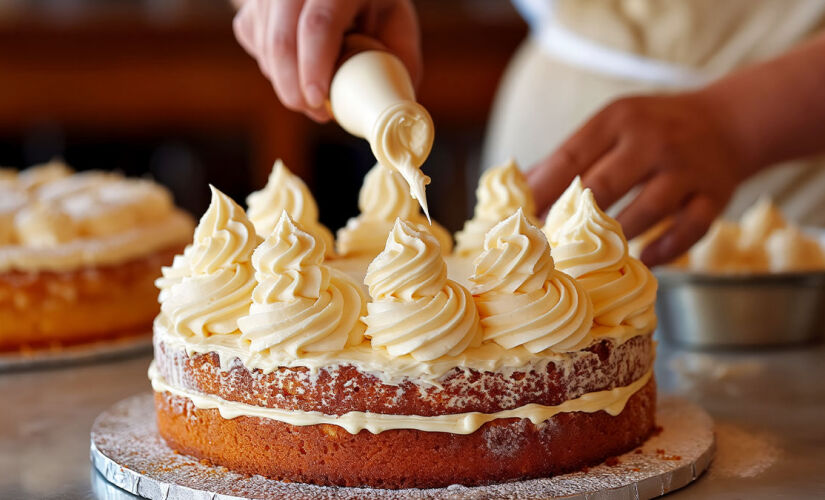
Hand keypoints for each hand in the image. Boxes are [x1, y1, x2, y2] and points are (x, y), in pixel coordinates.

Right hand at [233, 0, 421, 122]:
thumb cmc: (374, 10)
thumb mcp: (396, 28)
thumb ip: (399, 64)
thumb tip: (394, 112)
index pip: (319, 23)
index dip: (314, 66)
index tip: (317, 101)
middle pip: (282, 38)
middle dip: (292, 87)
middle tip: (315, 112)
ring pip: (265, 44)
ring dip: (286, 81)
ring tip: (315, 91)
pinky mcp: (253, 3)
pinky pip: (253, 43)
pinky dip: (274, 67)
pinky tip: (297, 64)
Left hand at [527, 93, 746, 266]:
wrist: (728, 120)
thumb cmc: (652, 128)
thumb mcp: (612, 125)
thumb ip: (570, 156)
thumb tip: (520, 188)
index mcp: (618, 119)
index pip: (570, 158)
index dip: (542, 192)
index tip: (521, 220)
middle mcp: (653, 139)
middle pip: (603, 185)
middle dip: (572, 220)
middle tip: (549, 248)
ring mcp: (687, 168)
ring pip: (646, 211)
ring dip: (616, 239)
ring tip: (590, 263)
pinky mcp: (715, 195)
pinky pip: (689, 229)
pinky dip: (665, 250)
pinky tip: (644, 261)